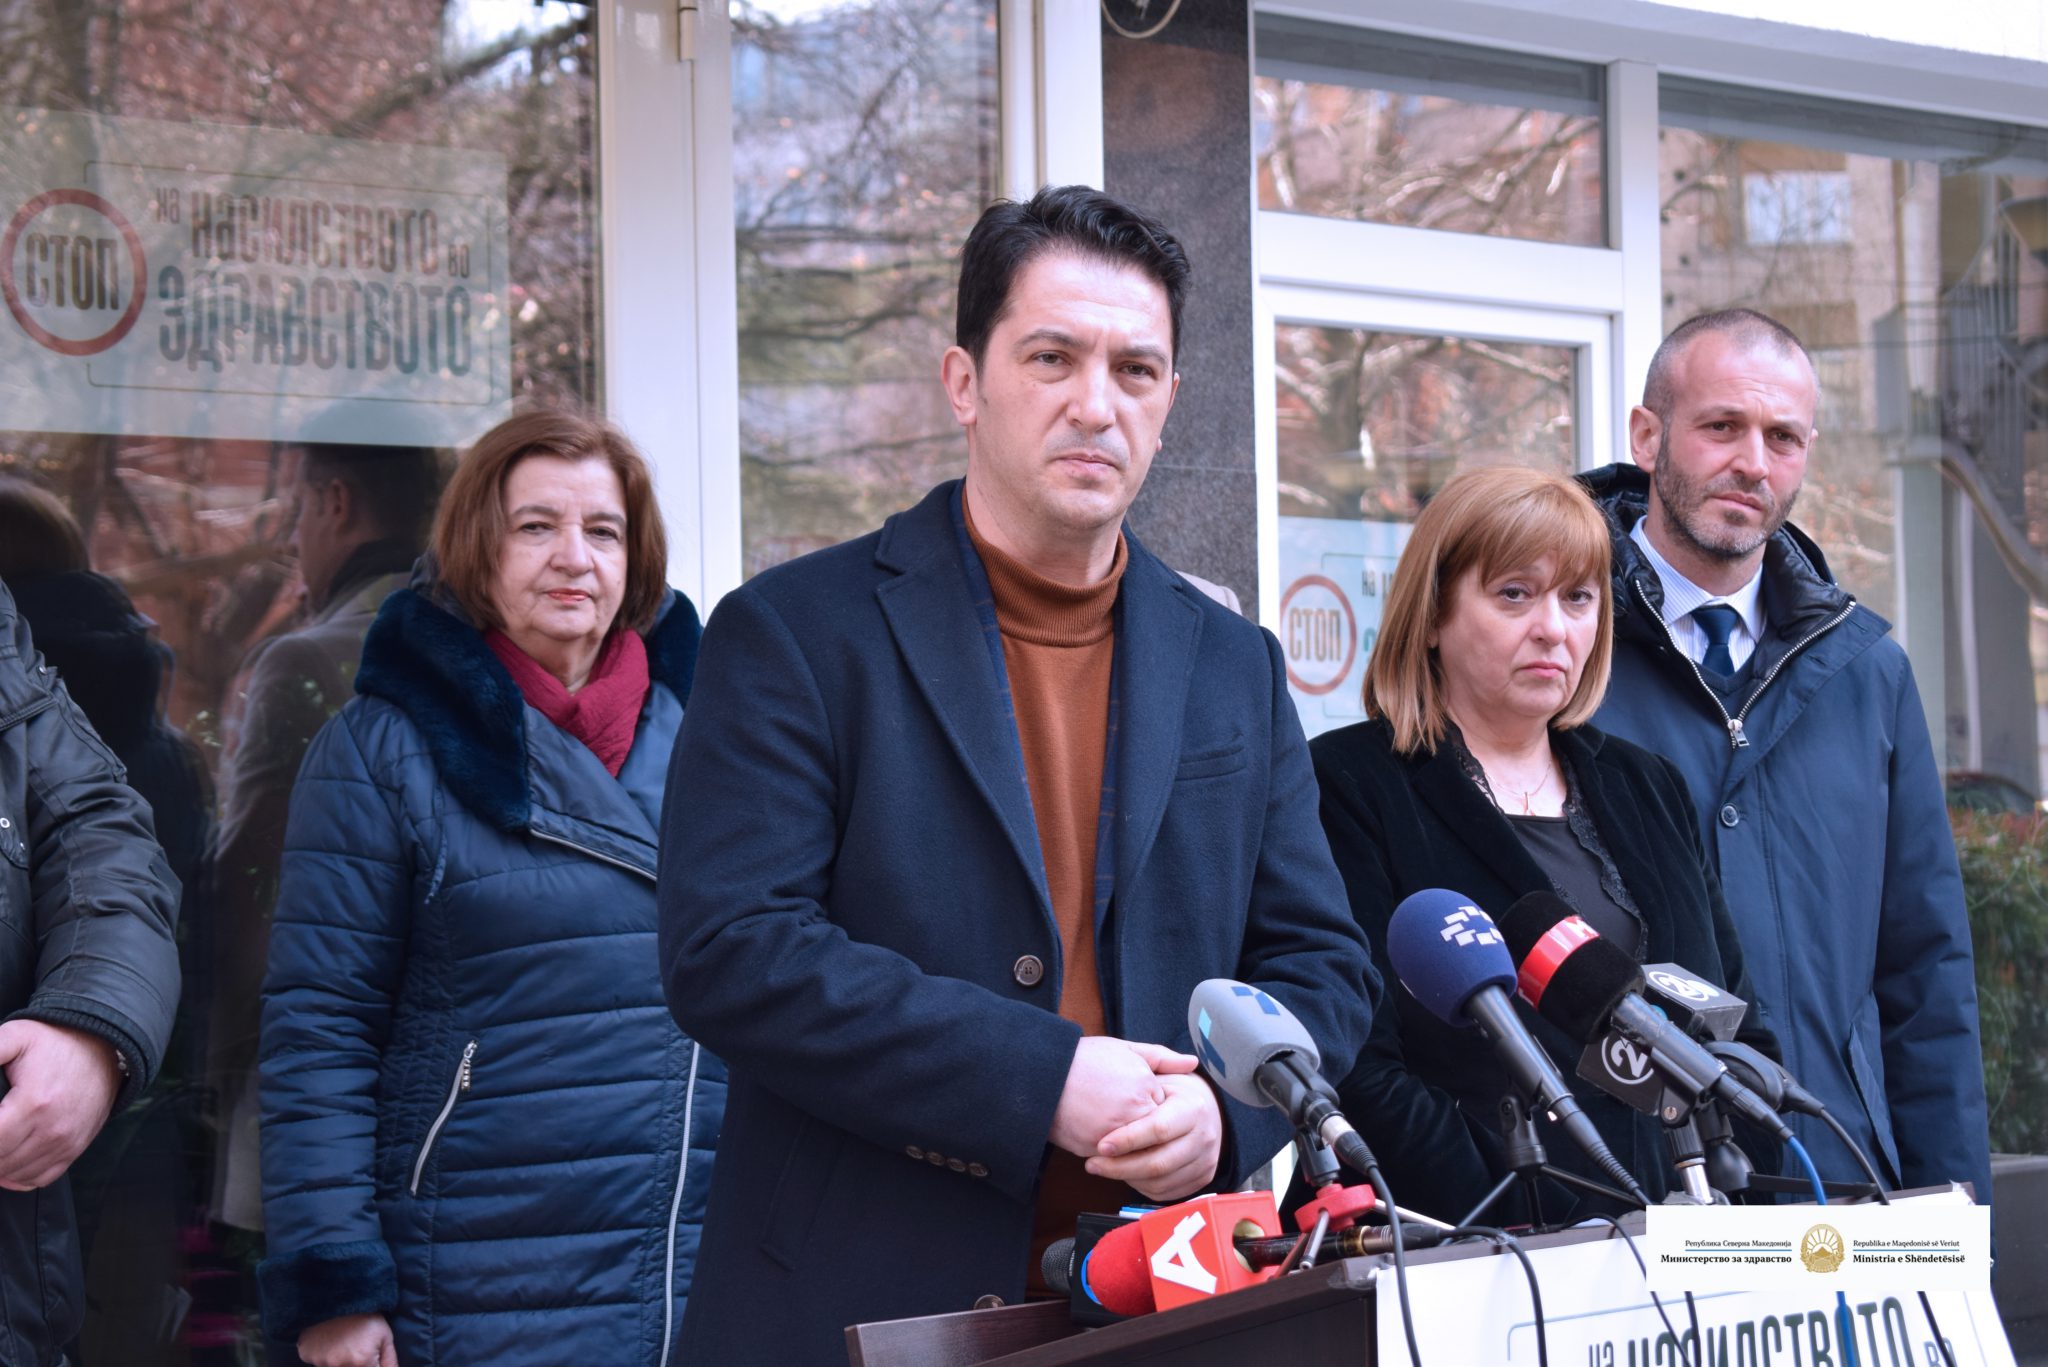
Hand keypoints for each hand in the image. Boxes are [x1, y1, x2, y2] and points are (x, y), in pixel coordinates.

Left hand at [0, 1020, 120, 1190]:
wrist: (102, 1047)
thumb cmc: (56, 1042)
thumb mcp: (17, 1035)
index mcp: (33, 1103)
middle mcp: (52, 1128)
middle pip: (0, 1161)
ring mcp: (66, 1141)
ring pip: (15, 1174)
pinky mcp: (75, 1147)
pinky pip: (39, 1178)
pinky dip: (18, 1177)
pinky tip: (9, 1162)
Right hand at [299, 1313, 398, 1366]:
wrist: (338, 1294)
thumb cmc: (365, 1315)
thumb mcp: (384, 1336)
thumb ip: (389, 1362)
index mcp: (362, 1362)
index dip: (370, 1365)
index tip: (368, 1357)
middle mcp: (339, 1365)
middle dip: (356, 1363)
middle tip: (355, 1346)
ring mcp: (320, 1361)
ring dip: (338, 1360)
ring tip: (342, 1341)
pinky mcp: (306, 1354)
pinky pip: (316, 1361)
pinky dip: (323, 1355)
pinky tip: (329, 1340)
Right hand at [1049, 1037, 1196, 1157]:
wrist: (1044, 1076)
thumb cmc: (1083, 1060)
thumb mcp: (1124, 1048)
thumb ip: (1161, 1057)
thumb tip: (1192, 1063)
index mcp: (1145, 1086)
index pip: (1168, 1109)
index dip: (1158, 1108)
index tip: (1145, 1104)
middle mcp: (1135, 1112)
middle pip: (1157, 1134)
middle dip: (1151, 1134)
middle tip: (1133, 1123)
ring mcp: (1116, 1134)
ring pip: (1140, 1151)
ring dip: (1137, 1150)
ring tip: (1121, 1135)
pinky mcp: (1098, 1150)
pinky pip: (1118, 1161)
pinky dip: (1119, 1158)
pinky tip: (1112, 1148)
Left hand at [1087, 1071, 1222, 1201]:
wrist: (1206, 1112)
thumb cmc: (1176, 1091)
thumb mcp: (1166, 1072)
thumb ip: (1160, 1060)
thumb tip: (1186, 1059)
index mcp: (1195, 1108)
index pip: (1159, 1130)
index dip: (1128, 1140)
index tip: (1100, 1145)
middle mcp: (1205, 1137)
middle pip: (1158, 1164)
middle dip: (1120, 1167)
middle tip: (1092, 1163)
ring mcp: (1205, 1161)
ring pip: (1160, 1183)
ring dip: (1127, 1178)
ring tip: (1104, 1168)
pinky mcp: (1201, 1179)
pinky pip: (1166, 1192)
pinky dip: (1141, 1186)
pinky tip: (1125, 1173)